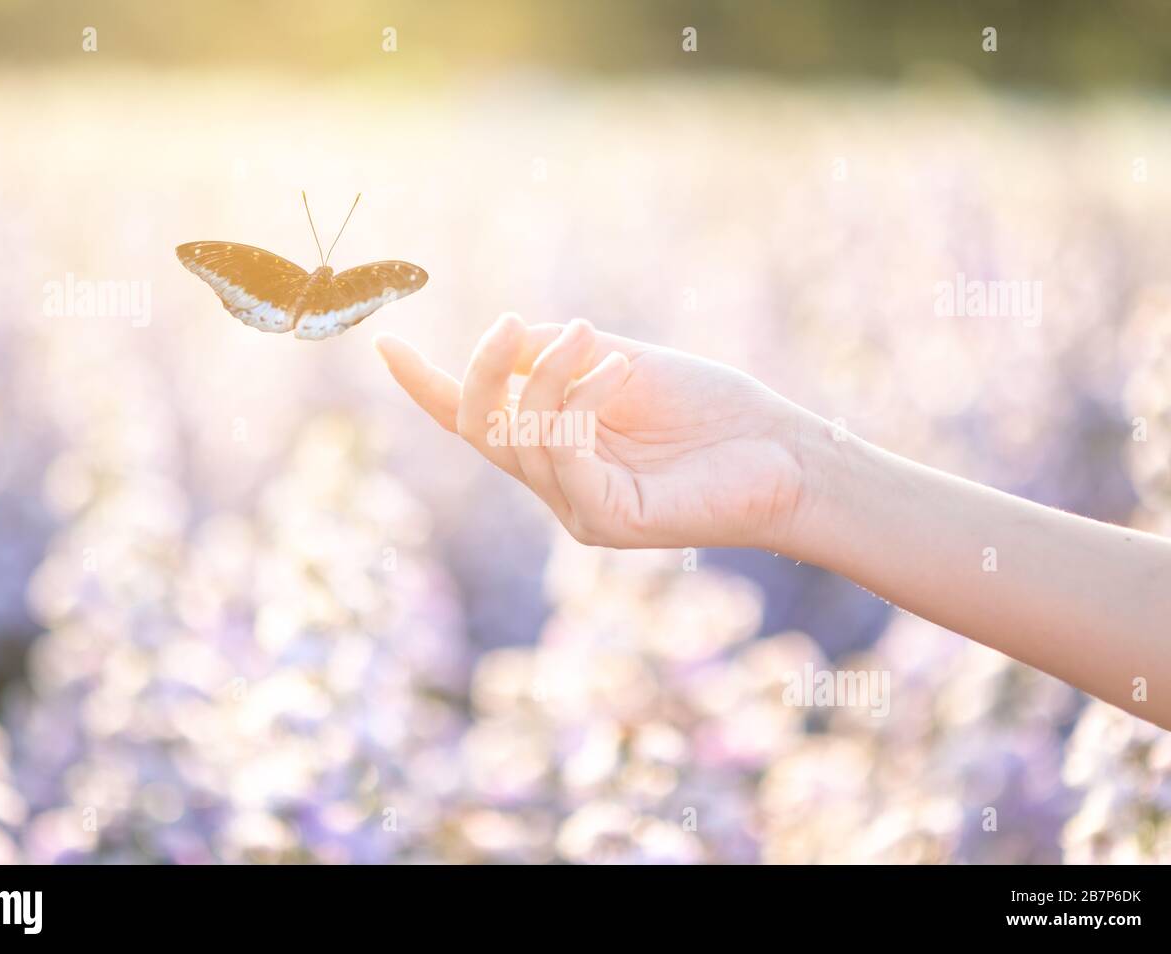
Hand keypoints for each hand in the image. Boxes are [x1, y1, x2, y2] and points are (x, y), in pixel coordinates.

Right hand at [374, 317, 823, 549]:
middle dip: (479, 374)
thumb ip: (558, 356)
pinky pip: (564, 454)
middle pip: (481, 430)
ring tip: (588, 338)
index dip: (429, 386)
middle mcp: (558, 482)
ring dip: (548, 378)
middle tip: (506, 324)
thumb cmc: (709, 408)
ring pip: (520, 438)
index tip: (387, 346)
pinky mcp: (606, 520)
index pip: (477, 419)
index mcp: (557, 443)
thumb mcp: (621, 363)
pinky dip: (579, 403)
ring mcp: (578, 508)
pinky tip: (616, 371)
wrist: (783, 451)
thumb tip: (504, 338)